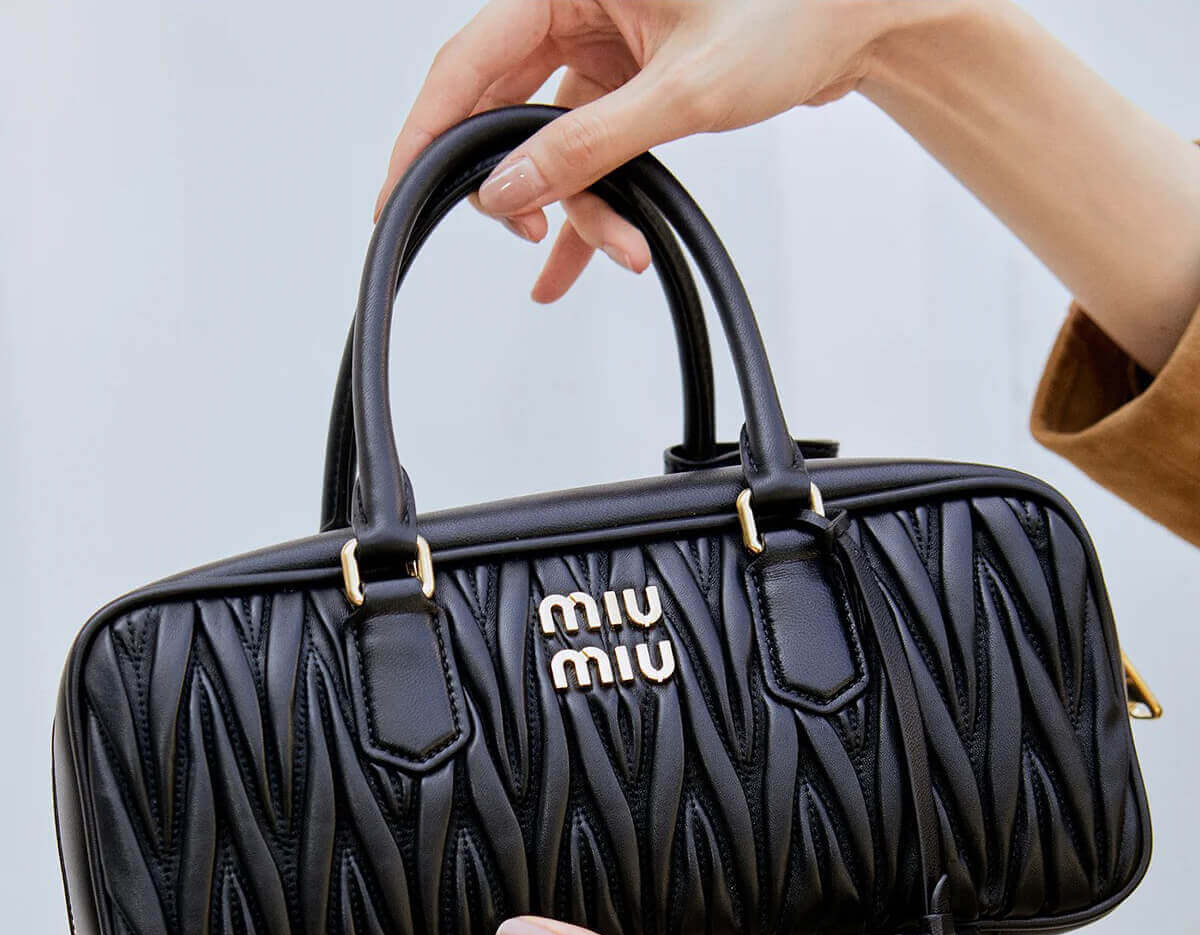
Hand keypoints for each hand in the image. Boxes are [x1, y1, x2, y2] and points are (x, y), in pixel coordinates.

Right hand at [375, 0, 945, 301]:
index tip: (397, 194)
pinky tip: (603, 254)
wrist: (860, 16)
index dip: (427, 133)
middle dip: (516, 185)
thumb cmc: (792, 11)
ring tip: (619, 251)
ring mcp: (602, 50)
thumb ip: (587, 145)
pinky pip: (592, 153)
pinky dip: (601, 202)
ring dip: (578, 207)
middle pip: (502, 107)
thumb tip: (507, 190)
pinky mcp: (628, 85)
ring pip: (552, 144)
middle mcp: (575, 8)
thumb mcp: (682, 90)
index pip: (469, 61)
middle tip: (519, 238)